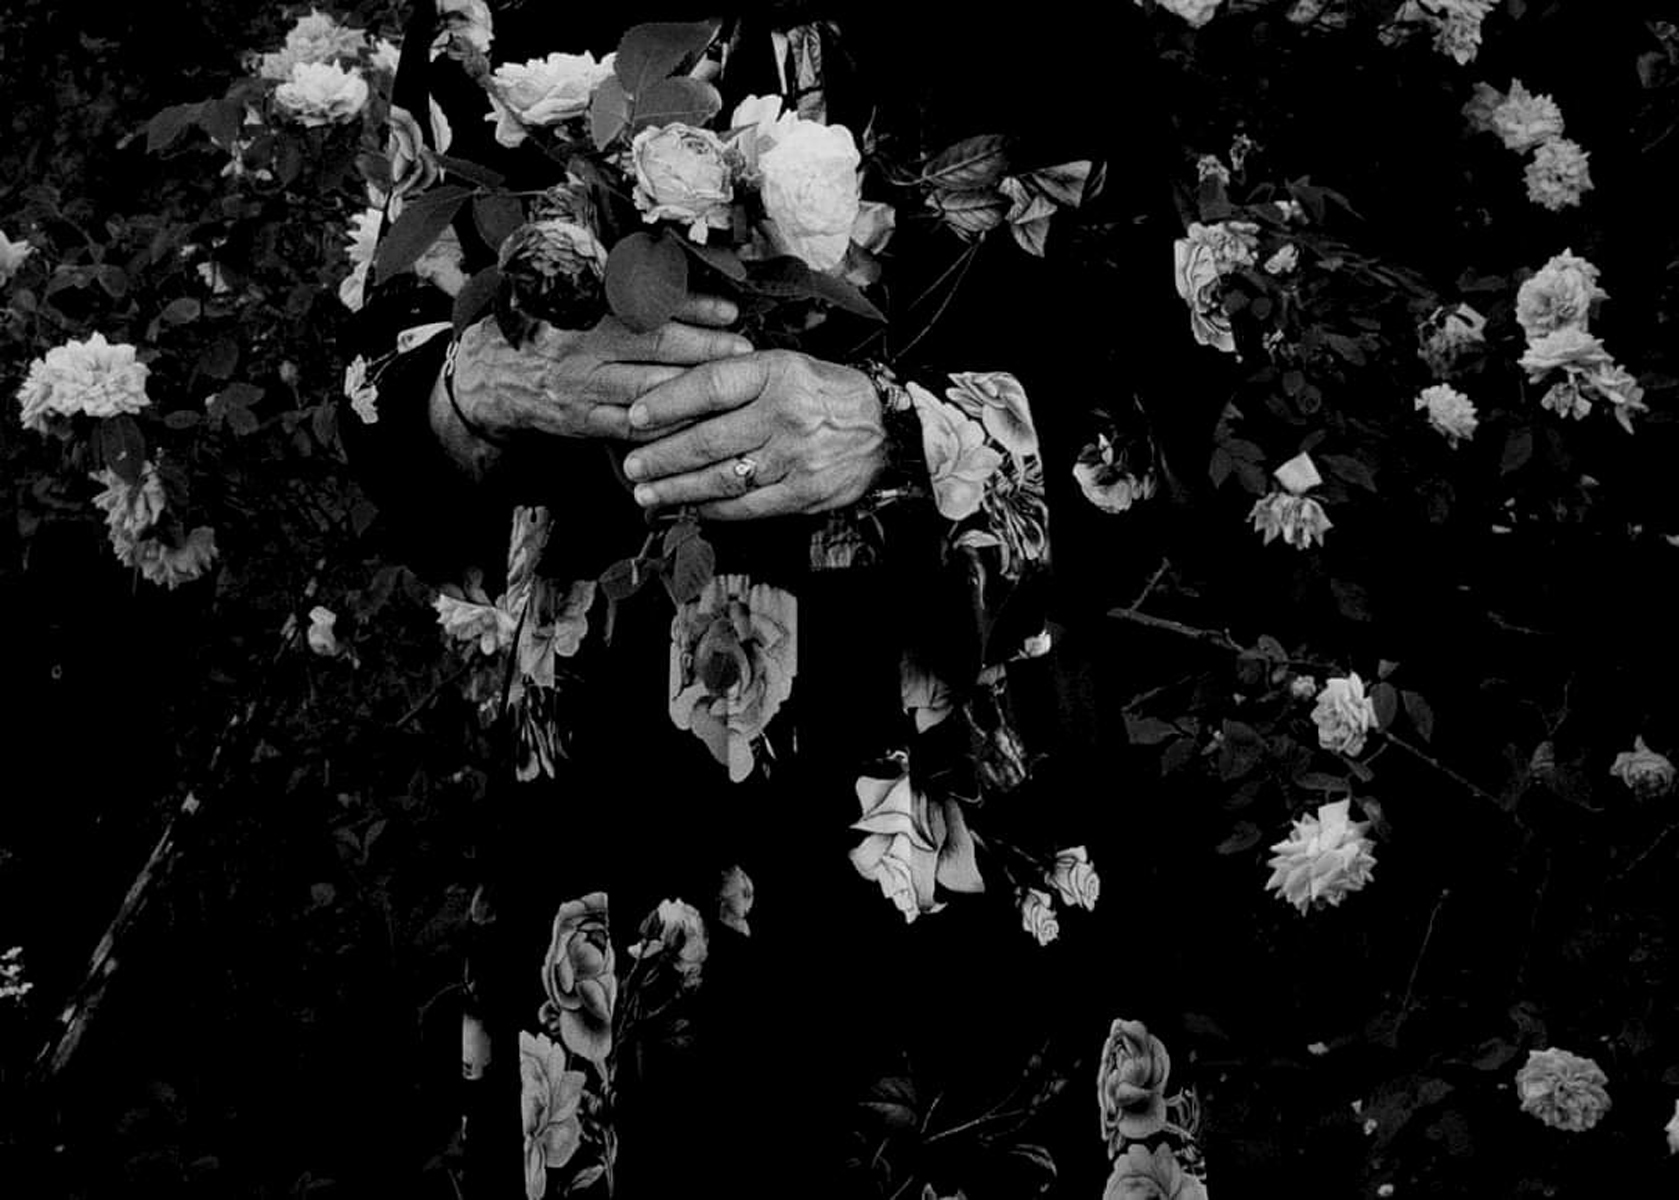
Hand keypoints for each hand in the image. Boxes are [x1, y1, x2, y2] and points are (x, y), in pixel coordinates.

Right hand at [446, 295, 751, 444]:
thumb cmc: (540, 329)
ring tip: (731, 386)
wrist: (488, 377)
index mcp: (580, 308)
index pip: (646, 303)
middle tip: (744, 349)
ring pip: (649, 390)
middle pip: (655, 346)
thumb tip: (672, 280)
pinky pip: (634, 427)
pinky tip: (700, 420)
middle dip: (705, 348)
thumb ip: (612, 292)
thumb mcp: (565, 298)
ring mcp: (581, 387)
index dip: (691, 307)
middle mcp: (581, 346)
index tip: (728, 311)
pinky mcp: (582, 421)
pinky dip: (669, 425)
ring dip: (695, 388)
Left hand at [620, 351, 885, 519]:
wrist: (887, 429)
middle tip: (631, 467)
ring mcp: (793, 457)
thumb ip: (737, 379)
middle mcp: (783, 414)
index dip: (666, 403)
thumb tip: (673, 396)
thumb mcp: (786, 367)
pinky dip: (713, 509)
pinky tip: (690, 508)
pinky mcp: (802, 493)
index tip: (635, 417)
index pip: (709, 386)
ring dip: (677, 489)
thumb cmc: (825, 395)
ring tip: (648, 493)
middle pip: (706, 439)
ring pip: (721, 478)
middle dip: (660, 457)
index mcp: (776, 373)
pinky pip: (747, 507)